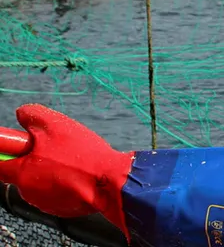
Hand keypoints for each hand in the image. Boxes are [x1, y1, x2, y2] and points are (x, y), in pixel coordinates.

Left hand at [0, 104, 134, 242]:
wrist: (112, 182)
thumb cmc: (82, 156)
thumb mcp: (55, 124)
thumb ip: (31, 116)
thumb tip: (22, 114)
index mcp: (21, 173)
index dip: (4, 152)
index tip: (14, 145)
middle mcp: (28, 193)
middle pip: (23, 172)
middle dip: (36, 160)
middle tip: (57, 148)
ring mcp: (46, 203)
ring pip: (43, 181)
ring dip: (53, 170)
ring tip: (75, 160)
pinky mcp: (64, 209)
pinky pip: (59, 191)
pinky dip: (67, 182)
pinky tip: (82, 173)